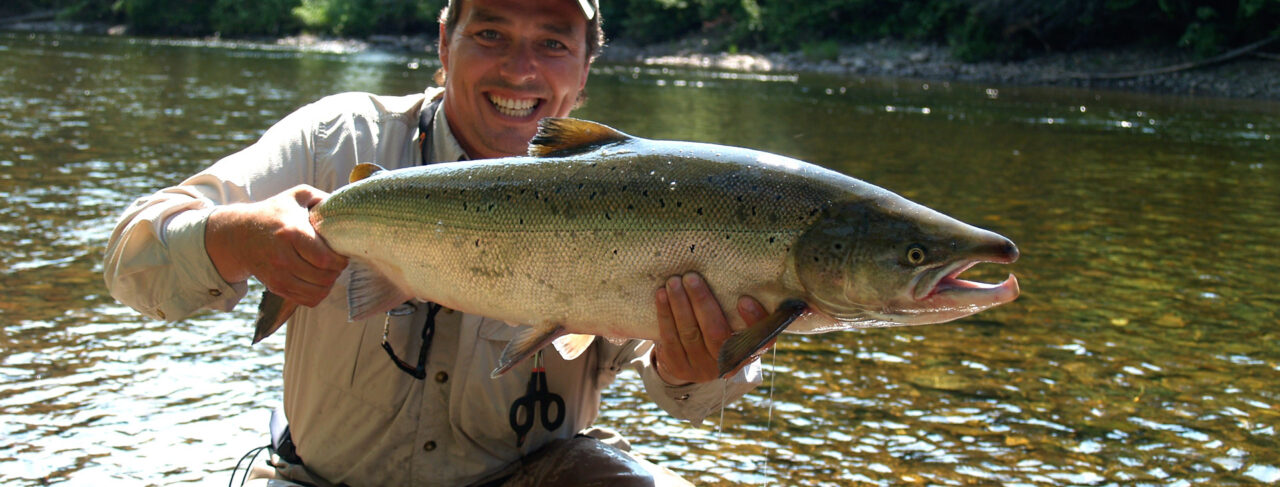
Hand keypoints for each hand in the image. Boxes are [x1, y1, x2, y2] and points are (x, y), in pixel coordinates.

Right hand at [205, 185, 347, 306]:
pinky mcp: (276, 286)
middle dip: (337, 271)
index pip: (324, 258)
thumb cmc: (274, 213)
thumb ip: (323, 198)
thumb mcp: (297, 196)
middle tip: (337, 262)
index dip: (340, 260)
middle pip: (323, 277)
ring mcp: (277, 274)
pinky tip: (318, 281)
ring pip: (317, 292)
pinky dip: (318, 294)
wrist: (239, 234)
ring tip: (328, 271)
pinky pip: (307, 300)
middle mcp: (282, 256)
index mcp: (291, 232)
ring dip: (329, 283)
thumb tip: (345, 206)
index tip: (342, 253)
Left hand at [653, 272, 768, 383]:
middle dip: (702, 302)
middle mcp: (730, 363)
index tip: (744, 300)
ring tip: (673, 282)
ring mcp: (703, 368)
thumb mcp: (735, 323)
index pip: (761, 339)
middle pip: (716, 332)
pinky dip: (665, 315)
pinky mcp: (679, 367)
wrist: (692, 360)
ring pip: (690, 333)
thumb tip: (730, 270)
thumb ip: (737, 307)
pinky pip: (670, 339)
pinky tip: (661, 296)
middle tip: (691, 277)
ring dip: (679, 305)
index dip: (753, 320)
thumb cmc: (719, 329)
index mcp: (751, 349)